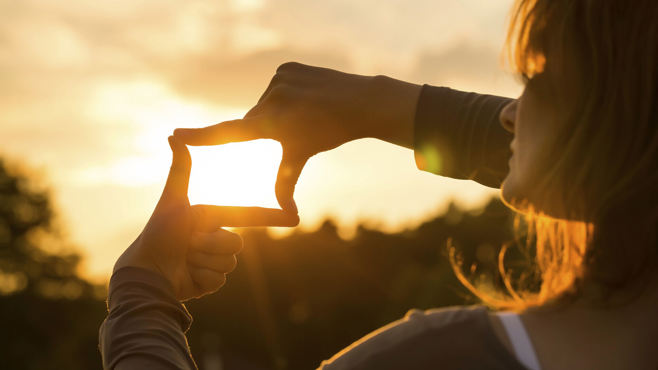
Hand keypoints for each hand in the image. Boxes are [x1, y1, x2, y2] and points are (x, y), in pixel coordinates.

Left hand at [113, 136, 298, 300]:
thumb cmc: (158, 233)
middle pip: (236, 244)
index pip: (247, 216)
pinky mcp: (208, 281)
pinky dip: (202, 278)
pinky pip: (220, 280)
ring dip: (204, 262)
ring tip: (184, 259)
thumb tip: (173, 134)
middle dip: (211, 245)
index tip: (294, 218)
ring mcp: (212, 261)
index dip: (271, 217)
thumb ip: (180, 169)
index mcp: (211, 219)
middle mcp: (213, 238)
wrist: (146, 272)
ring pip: (229, 263)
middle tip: (188, 244)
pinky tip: (186, 276)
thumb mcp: (173, 200)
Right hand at [174, 62, 420, 212]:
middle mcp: (271, 100)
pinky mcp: (286, 68)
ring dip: (274, 111)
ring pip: (264, 103)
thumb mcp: (302, 157)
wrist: (359, 102)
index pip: (229, 133)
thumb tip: (285, 216)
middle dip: (262, 129)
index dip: (201, 136)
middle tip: (289, 130)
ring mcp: (279, 81)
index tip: (176, 134)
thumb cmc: (328, 134)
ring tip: (301, 114)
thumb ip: (285, 184)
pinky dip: (283, 94)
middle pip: (252, 121)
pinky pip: (275, 86)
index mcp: (272, 125)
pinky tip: (303, 98)